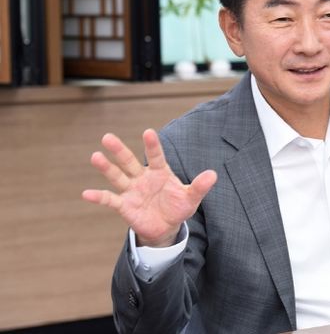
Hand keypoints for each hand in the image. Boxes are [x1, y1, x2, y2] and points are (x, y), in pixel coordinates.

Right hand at [82, 129, 216, 247]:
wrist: (166, 227)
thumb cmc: (178, 207)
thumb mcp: (191, 198)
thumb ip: (200, 186)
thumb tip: (213, 174)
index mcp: (160, 172)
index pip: (156, 156)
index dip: (152, 145)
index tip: (148, 132)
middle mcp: (143, 178)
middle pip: (129, 162)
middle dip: (119, 150)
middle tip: (107, 137)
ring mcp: (132, 191)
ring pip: (117, 176)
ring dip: (106, 168)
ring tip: (95, 156)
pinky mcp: (125, 205)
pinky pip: (110, 199)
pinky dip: (99, 197)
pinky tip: (86, 193)